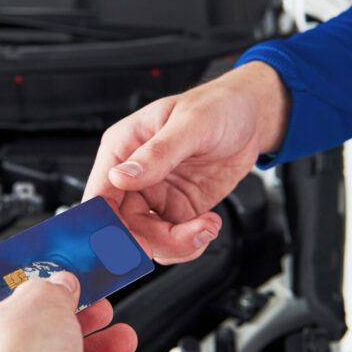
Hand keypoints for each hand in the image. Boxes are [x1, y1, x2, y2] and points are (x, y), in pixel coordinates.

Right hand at [83, 61, 289, 262]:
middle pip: (122, 226)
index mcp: (123, 149)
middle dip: (149, 240)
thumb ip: (156, 153)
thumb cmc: (218, 106)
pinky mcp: (177, 209)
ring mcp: (155, 195)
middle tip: (179, 240)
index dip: (105, 226)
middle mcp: (134, 176)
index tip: (126, 243)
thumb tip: (122, 177)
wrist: (252, 117)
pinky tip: (209, 224)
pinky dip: (190, 244)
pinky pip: (173, 240)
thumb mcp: (190, 124)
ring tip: (206, 226)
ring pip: (147, 239)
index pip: (99, 196)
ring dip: (176, 245)